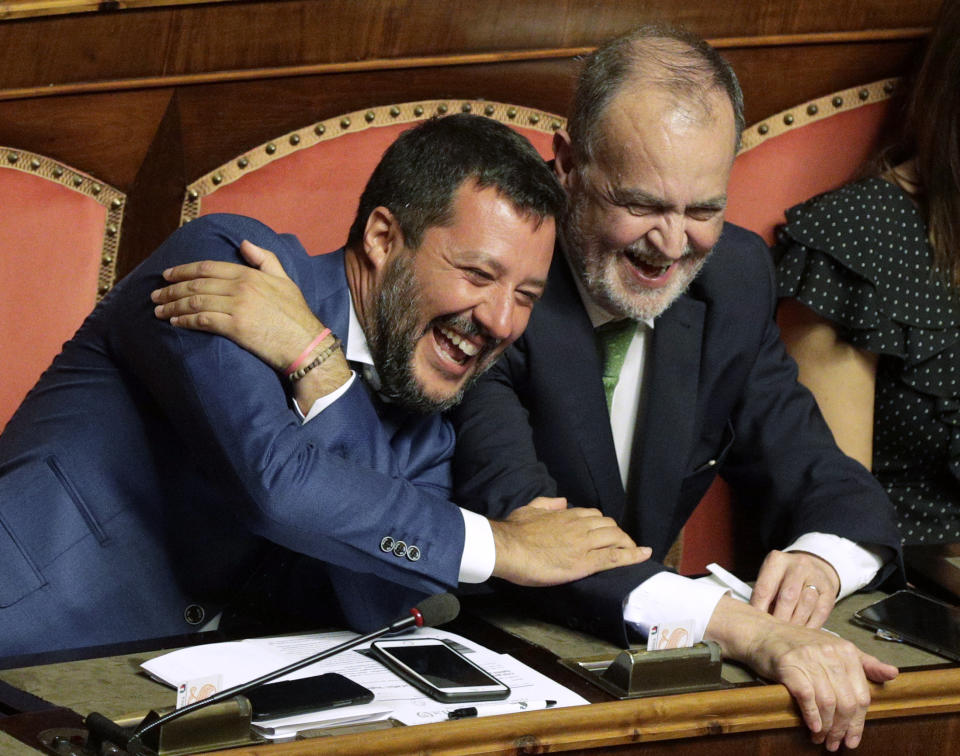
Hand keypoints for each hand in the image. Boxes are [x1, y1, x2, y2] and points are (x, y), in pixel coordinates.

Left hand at [151, 240, 324, 370]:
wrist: (306, 345)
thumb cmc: (297, 315)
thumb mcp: (285, 280)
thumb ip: (265, 259)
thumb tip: (244, 243)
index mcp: (250, 274)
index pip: (207, 267)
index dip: (183, 270)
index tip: (167, 275)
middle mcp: (241, 288)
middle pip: (196, 284)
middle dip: (171, 289)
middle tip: (155, 295)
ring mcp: (237, 307)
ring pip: (195, 301)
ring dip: (173, 305)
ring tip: (159, 310)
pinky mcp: (235, 328)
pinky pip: (202, 320)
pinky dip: (184, 320)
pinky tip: (175, 322)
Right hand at [489, 498, 651, 585]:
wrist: (508, 547)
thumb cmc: (514, 531)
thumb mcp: (529, 509)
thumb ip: (547, 503)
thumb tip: (561, 501)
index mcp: (566, 515)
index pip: (593, 515)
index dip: (602, 524)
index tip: (605, 531)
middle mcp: (579, 526)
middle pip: (609, 525)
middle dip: (617, 533)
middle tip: (620, 544)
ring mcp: (584, 544)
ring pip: (616, 538)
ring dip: (627, 543)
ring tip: (633, 551)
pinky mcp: (585, 562)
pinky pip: (615, 557)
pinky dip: (633, 555)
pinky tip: (644, 555)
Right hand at [707, 596, 897, 750]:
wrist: (762, 633)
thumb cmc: (798, 644)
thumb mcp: (834, 648)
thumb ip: (864, 663)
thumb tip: (894, 674)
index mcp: (846, 650)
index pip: (862, 695)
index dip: (859, 722)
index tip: (853, 739)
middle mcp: (830, 652)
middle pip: (847, 701)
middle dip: (843, 729)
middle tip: (836, 744)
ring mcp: (809, 657)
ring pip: (828, 702)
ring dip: (827, 727)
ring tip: (822, 739)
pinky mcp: (789, 665)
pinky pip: (807, 696)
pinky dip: (812, 716)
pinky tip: (813, 727)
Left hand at [751, 549, 839, 628]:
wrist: (812, 568)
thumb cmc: (784, 578)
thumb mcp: (770, 579)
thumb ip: (763, 596)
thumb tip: (755, 620)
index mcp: (777, 560)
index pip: (764, 588)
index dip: (759, 610)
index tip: (756, 624)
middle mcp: (798, 565)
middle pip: (787, 597)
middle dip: (779, 619)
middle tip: (773, 633)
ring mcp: (816, 576)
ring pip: (805, 604)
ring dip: (795, 623)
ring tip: (787, 634)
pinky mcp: (830, 590)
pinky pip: (820, 612)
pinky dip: (810, 626)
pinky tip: (801, 632)